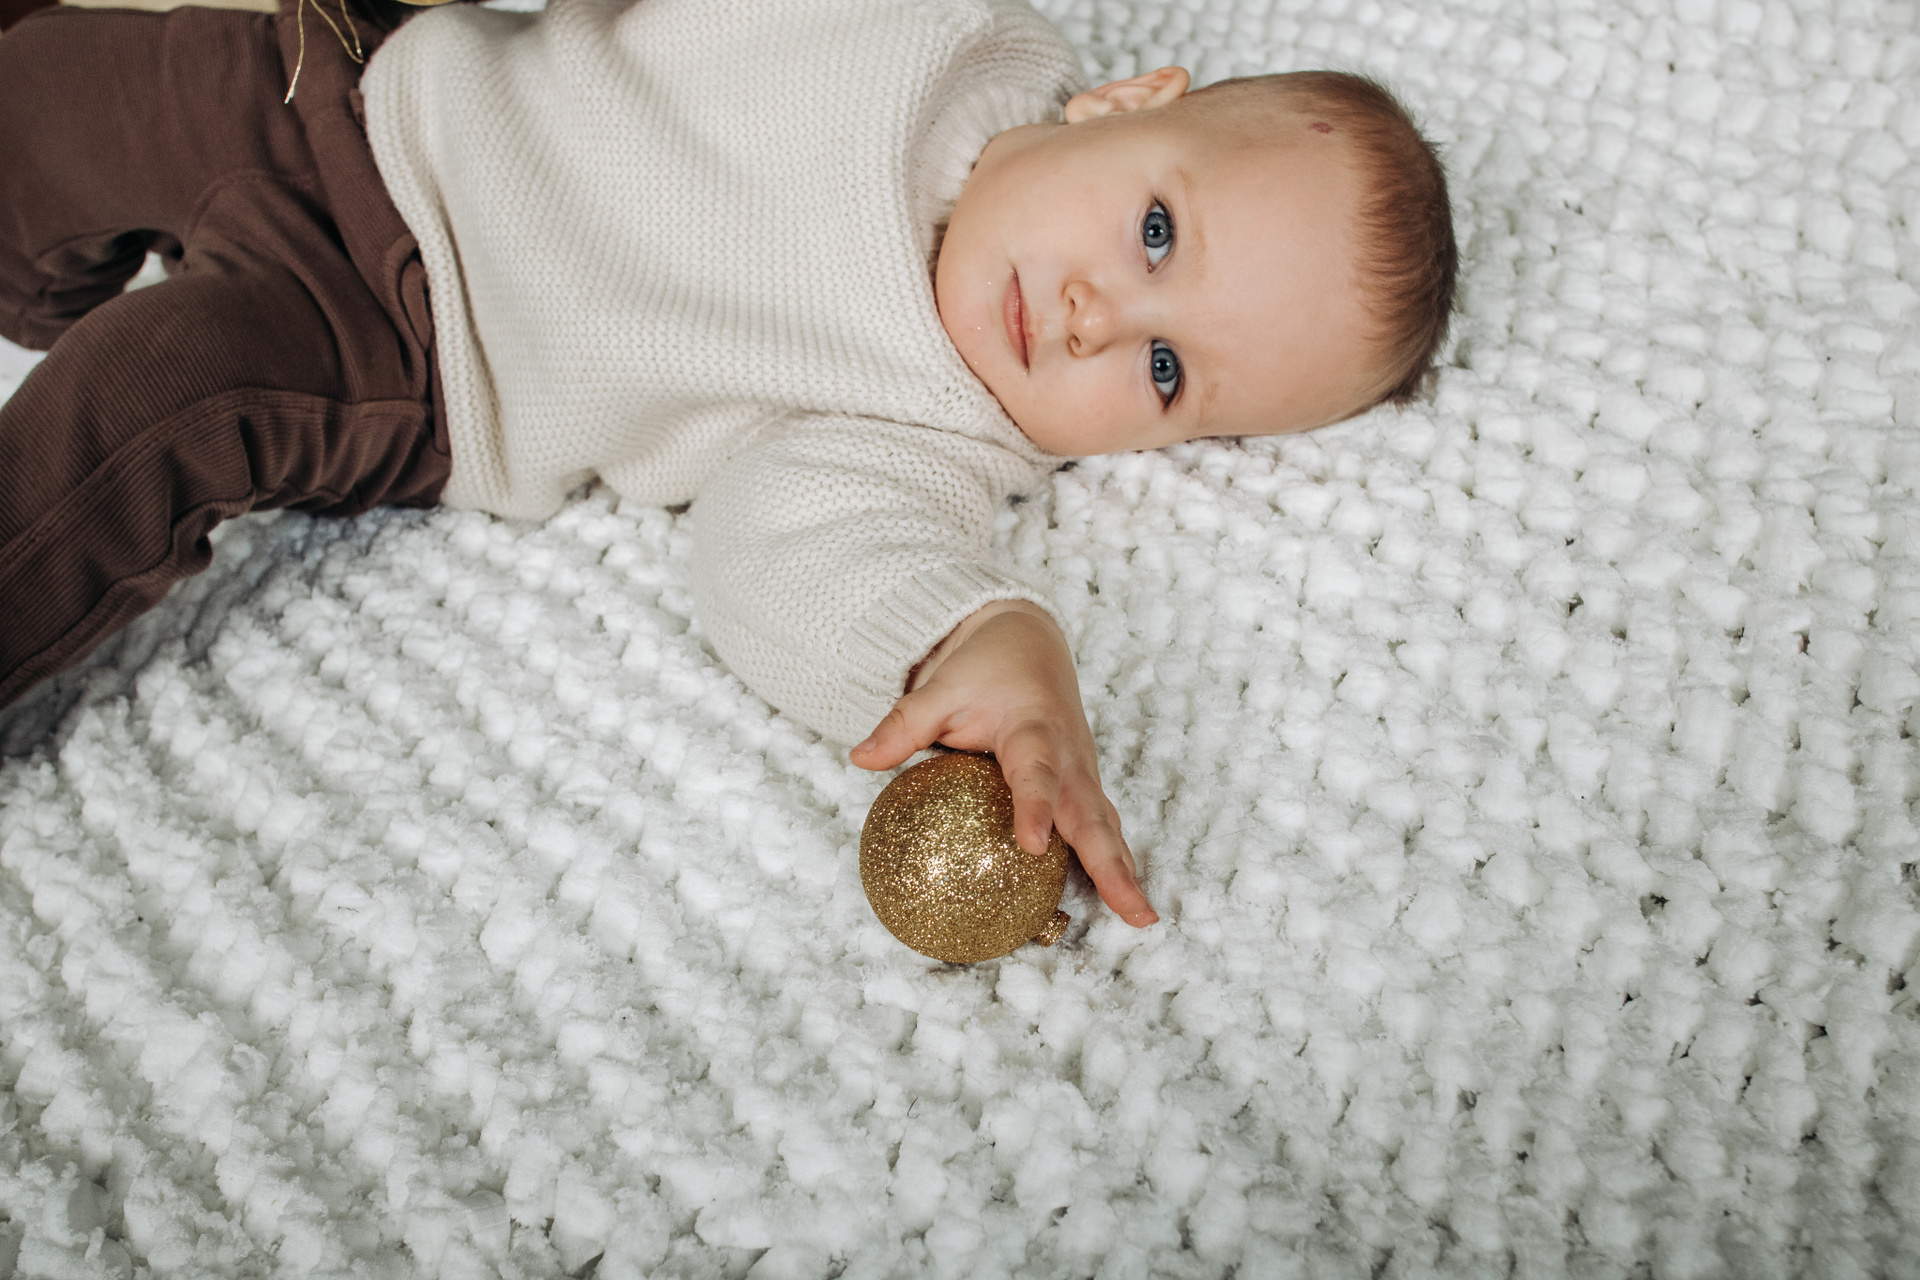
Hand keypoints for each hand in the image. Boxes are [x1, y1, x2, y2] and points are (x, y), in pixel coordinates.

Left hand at [850, 601, 1157, 927]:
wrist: (1028, 638)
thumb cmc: (982, 667)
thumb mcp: (939, 688)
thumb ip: (904, 724)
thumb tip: (860, 758)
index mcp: (1033, 730)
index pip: (1035, 774)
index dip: (1035, 808)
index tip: (1033, 844)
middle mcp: (1069, 756)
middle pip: (1091, 815)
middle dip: (1112, 863)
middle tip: (1134, 910)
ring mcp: (1082, 771)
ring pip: (1105, 825)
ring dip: (1123, 870)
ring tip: (1142, 917)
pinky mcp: (1083, 783)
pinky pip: (1100, 824)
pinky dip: (1114, 860)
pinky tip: (1122, 902)